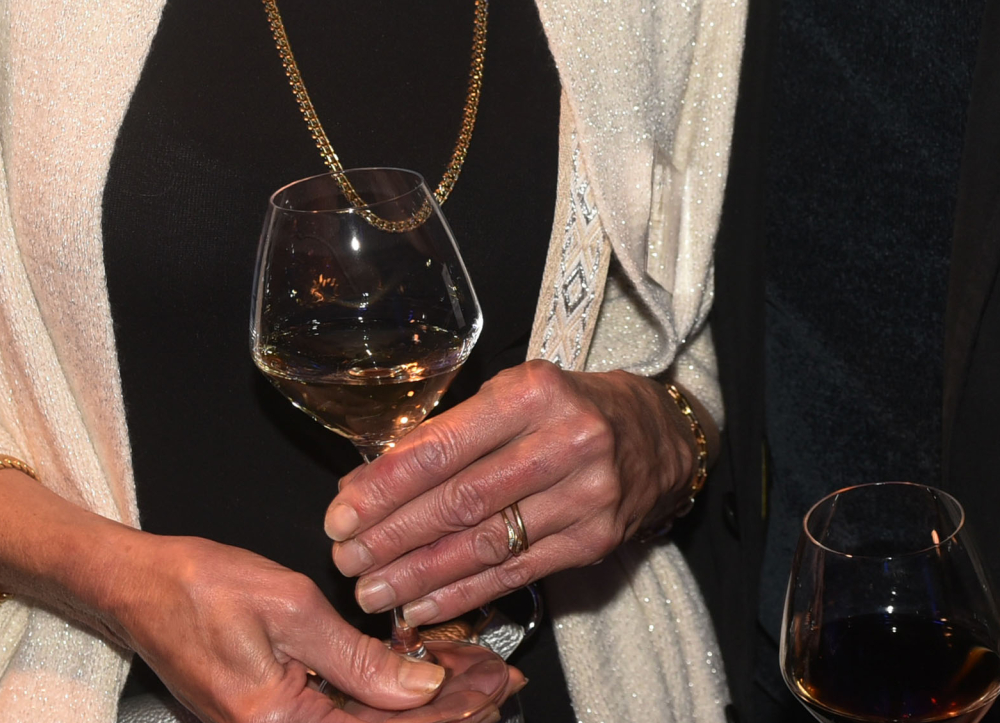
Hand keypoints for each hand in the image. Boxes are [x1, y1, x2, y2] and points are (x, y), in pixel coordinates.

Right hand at [108, 534, 522, 722]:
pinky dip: (385, 700)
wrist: (136, 588)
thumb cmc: (198, 587)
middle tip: (498, 680)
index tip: (493, 682)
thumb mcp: (290, 607)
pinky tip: (419, 679)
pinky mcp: (272, 720)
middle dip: (449, 712)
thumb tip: (422, 689)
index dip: (449, 711)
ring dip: (423, 708)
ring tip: (474, 679)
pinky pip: (342, 718)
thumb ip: (359, 657)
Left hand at [321, 363, 701, 629]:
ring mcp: (585, 497)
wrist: (658, 434)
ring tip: (373, 591)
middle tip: (346, 558)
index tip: (341, 512)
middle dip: (394, 535)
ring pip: (485, 545)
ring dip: (420, 574)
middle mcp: (564, 443)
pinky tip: (422, 606)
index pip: (444, 448)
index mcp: (533, 393)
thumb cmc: (566, 407)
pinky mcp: (594, 541)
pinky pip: (516, 575)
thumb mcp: (512, 393)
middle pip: (461, 500)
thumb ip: (448, 433)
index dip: (386, 487)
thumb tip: (369, 481)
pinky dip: (463, 594)